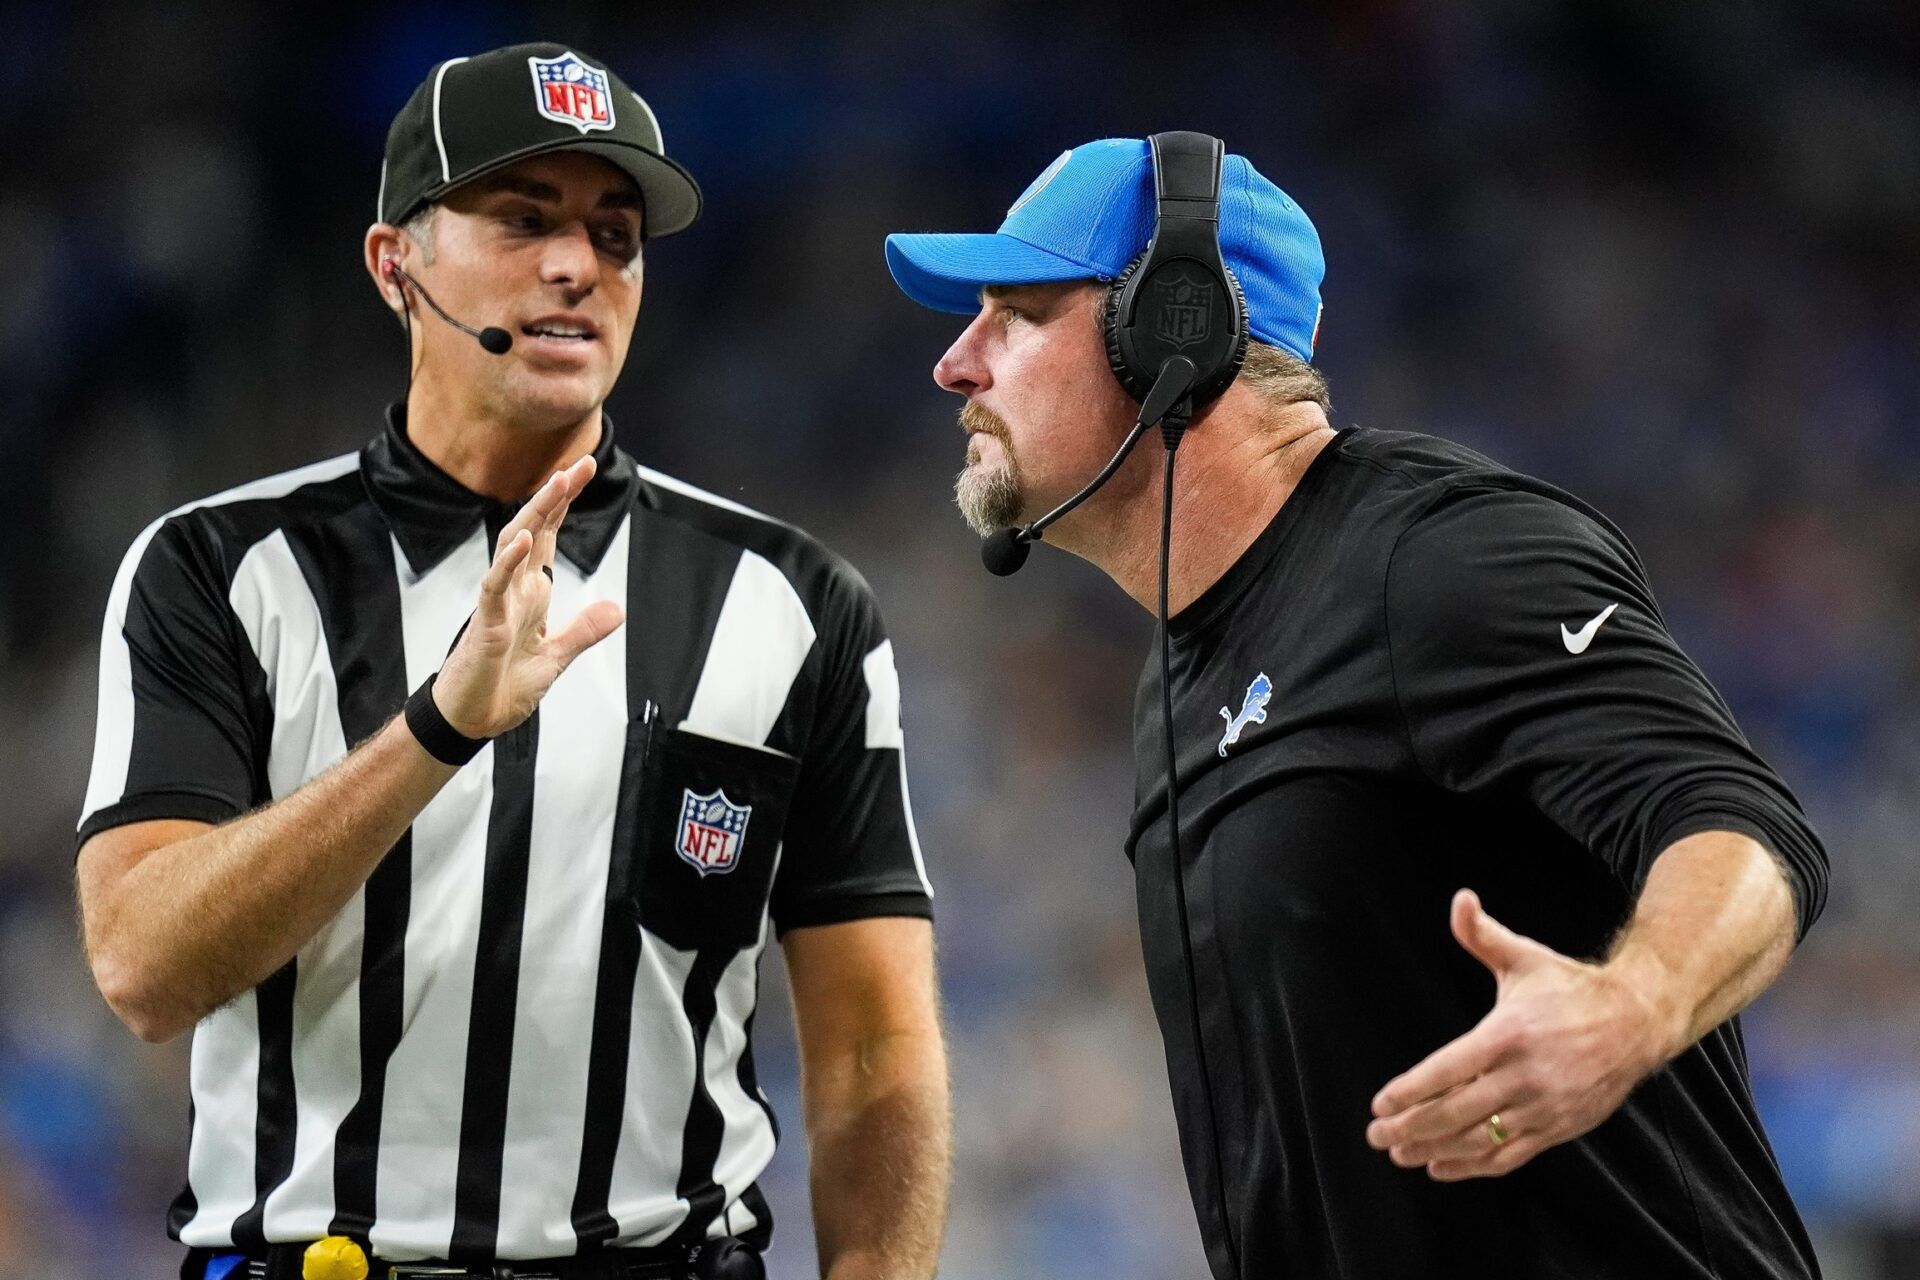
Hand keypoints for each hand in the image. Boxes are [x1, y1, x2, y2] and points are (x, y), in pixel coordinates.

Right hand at [431, 455, 625, 738]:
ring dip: (535, 514)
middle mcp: (514, 589)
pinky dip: (508, 561)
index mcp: (531, 593)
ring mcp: (498, 602)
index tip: (584, 471)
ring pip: (513, 546)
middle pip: (534, 529)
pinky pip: (494, 585)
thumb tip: (616, 609)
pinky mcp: (485, 623)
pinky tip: (523, 539)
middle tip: (581, 464)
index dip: (564, 504)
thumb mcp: (556, 657)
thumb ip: (583, 631)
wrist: (471, 720)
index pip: (548, 537)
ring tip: (557, 484)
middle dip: (556, 496)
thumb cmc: (501, 686)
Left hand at [1364, 889, 1680, 1180]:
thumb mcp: (1525, 957)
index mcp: (1509, 1034)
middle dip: (1411, 1127)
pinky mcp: (1559, 1128)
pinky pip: (1509, 1155)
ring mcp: (1543, 1107)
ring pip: (1480, 1140)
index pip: (1448, 1071)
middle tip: (1376, 1134)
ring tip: (1400, 1154)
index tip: (1380, 1102)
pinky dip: (1473, 1167)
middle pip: (1457, 1113)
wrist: (1638, 1021)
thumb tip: (1460, 900)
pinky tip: (1441, 1167)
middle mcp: (1525, 1076)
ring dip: (1435, 1151)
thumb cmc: (1573, 989)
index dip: (1411, 1091)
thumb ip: (1483, 935)